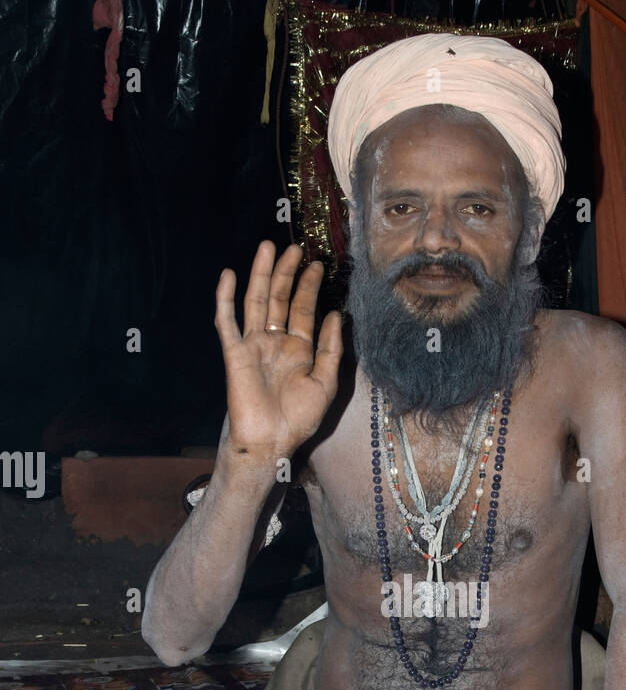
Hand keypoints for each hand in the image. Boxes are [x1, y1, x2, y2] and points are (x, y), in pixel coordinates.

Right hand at [214, 241, 342, 465]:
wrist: (271, 442)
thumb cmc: (298, 419)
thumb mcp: (326, 382)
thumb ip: (331, 348)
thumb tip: (336, 315)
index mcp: (298, 350)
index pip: (304, 310)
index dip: (310, 288)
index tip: (318, 265)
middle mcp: (275, 343)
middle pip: (279, 299)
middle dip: (287, 273)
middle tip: (295, 248)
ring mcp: (253, 345)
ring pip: (255, 302)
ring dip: (261, 275)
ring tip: (268, 247)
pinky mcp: (234, 353)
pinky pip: (227, 322)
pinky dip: (226, 299)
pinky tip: (230, 275)